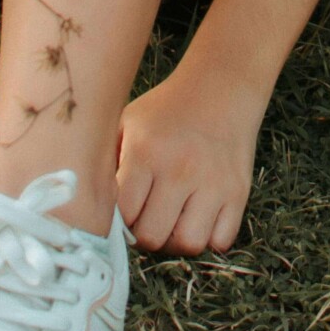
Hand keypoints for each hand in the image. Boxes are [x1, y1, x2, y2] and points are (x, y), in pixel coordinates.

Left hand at [116, 67, 265, 255]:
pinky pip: (220, 240)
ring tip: (172, 221)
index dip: (119, 221)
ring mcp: (213, 182)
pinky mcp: (238, 191)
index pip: (124, 214)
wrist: (222, 86)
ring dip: (176, 241)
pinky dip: (208, 238)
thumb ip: (108, 163)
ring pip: (188, 244)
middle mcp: (180, 168)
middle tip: (146, 219)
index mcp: (146, 151)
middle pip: (153, 236)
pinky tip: (199, 217)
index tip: (123, 212)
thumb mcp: (128, 123)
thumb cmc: (167, 110)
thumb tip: (91, 207)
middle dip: (144, 235)